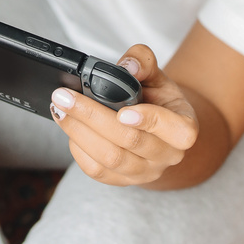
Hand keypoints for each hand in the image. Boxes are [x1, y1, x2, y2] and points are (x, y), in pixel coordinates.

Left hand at [50, 44, 197, 186]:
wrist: (155, 128)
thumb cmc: (157, 99)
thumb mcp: (157, 75)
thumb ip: (144, 62)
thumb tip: (127, 67)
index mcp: (183, 128)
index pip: (177, 131)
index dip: (150, 122)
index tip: (123, 112)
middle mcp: (168, 156)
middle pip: (129, 141)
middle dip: (92, 116)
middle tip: (64, 97)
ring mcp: (145, 172)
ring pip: (110, 159)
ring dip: (78, 132)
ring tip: (59, 109)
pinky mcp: (123, 181)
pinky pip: (97, 171)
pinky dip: (78, 149)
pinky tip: (69, 128)